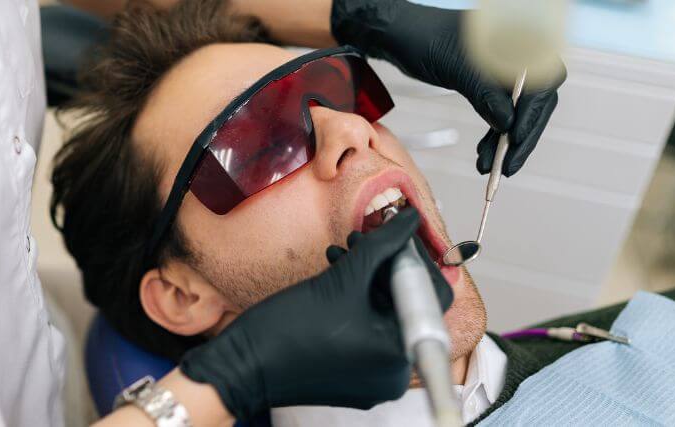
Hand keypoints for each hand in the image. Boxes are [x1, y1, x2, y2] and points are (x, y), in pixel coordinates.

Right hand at [179, 207, 422, 420]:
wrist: (243, 365)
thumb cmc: (287, 331)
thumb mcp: (343, 279)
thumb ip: (382, 245)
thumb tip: (410, 220)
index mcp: (400, 354)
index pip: (431, 296)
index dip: (414, 259)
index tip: (396, 234)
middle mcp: (395, 373)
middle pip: (407, 306)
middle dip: (386, 266)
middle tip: (367, 238)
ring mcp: (373, 376)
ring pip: (385, 315)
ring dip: (368, 279)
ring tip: (343, 253)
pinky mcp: (354, 375)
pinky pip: (368, 331)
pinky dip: (356, 302)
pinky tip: (335, 275)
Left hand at [331, 0, 565, 175]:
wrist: (399, 34)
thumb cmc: (423, 38)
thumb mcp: (456, 68)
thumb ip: (485, 94)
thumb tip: (508, 124)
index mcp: (517, 39)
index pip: (540, 82)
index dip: (531, 115)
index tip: (516, 140)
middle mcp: (517, 52)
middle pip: (535, 100)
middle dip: (520, 135)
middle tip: (507, 165)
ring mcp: (505, 68)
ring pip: (518, 109)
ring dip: (505, 140)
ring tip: (490, 165)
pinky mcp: (491, 80)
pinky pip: (502, 108)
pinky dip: (495, 131)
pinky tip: (486, 151)